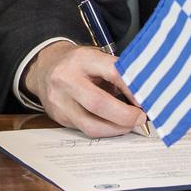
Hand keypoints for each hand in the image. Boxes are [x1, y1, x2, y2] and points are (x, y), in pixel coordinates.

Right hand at [22, 41, 147, 137]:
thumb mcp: (96, 59)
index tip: (147, 99)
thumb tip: (145, 94)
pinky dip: (104, 130)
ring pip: (91, 125)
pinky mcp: (59, 118)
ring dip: (116, 129)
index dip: (133, 89)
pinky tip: (114, 126)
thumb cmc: (78, 64)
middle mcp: (67, 79)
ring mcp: (60, 101)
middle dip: (125, 116)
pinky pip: (85, 130)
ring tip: (129, 125)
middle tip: (141, 118)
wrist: (44, 68)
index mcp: (82, 59)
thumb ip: (117, 73)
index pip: (113, 73)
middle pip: (99, 103)